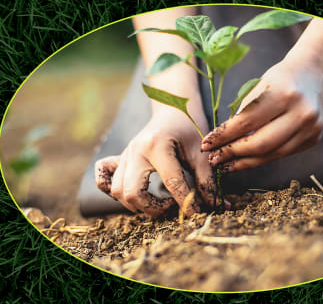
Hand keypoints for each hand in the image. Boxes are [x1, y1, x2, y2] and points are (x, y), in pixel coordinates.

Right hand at [95, 107, 214, 216]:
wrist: (174, 109)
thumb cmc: (190, 129)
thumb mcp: (201, 153)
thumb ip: (208, 180)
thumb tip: (219, 206)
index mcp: (157, 146)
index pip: (171, 183)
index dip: (186, 203)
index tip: (198, 213)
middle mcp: (135, 151)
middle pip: (133, 193)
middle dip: (153, 208)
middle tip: (171, 206)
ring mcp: (124, 155)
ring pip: (118, 191)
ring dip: (137, 204)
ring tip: (158, 201)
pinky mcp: (119, 158)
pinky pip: (103, 178)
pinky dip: (111, 190)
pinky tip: (131, 192)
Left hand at [201, 59, 322, 171]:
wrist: (316, 72)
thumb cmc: (280, 78)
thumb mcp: (259, 86)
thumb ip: (243, 114)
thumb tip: (220, 143)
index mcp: (284, 93)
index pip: (246, 122)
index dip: (223, 136)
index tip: (206, 144)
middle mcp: (301, 112)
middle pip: (260, 144)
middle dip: (232, 153)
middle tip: (214, 159)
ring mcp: (311, 128)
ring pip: (271, 154)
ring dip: (245, 162)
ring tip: (226, 165)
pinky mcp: (314, 138)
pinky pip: (282, 154)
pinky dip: (262, 158)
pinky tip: (246, 160)